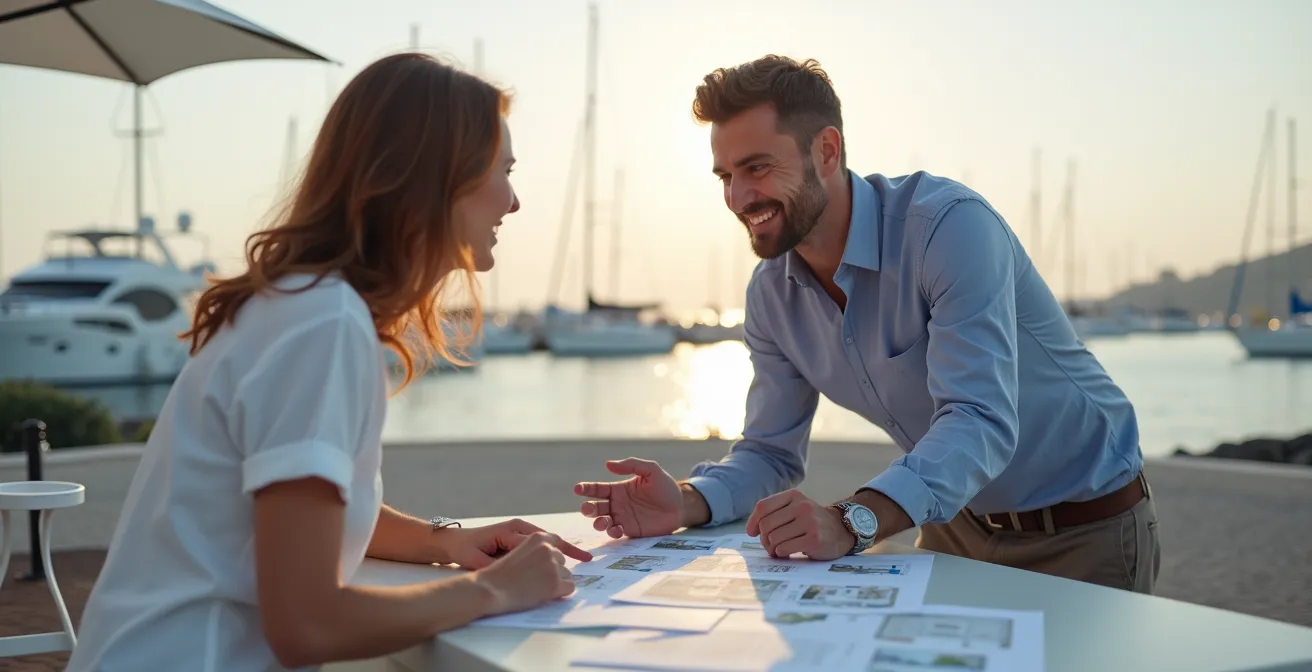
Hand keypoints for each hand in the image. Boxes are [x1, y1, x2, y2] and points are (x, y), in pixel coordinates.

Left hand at [439, 518, 591, 569]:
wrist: (455, 540)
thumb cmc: (465, 550)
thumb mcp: (477, 560)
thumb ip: (495, 565)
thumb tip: (512, 571)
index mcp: (510, 531)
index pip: (537, 543)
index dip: (555, 553)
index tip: (569, 563)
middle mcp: (518, 527)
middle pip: (549, 537)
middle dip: (568, 548)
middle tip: (587, 559)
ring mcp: (519, 529)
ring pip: (548, 538)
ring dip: (564, 547)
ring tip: (583, 558)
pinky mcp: (519, 535)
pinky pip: (542, 541)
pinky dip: (555, 547)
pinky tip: (565, 557)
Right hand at [472, 532, 575, 616]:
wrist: (489, 588)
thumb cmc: (499, 574)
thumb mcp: (518, 551)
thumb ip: (537, 551)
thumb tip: (559, 560)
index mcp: (538, 537)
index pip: (560, 542)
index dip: (573, 551)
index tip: (587, 558)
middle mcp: (549, 548)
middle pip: (562, 561)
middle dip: (553, 571)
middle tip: (533, 581)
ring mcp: (553, 565)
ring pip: (566, 575)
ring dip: (555, 582)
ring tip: (533, 588)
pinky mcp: (555, 582)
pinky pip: (569, 588)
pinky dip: (560, 593)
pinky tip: (544, 595)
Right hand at [575, 457, 681, 538]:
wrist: (680, 507)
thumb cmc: (665, 487)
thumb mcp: (651, 470)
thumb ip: (632, 465)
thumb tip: (608, 464)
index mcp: (618, 489)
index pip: (597, 489)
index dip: (586, 488)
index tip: (578, 489)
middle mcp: (616, 504)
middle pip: (595, 507)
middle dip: (588, 508)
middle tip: (587, 508)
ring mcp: (622, 518)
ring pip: (602, 521)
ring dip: (598, 522)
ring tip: (602, 522)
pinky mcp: (630, 531)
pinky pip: (615, 532)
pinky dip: (613, 532)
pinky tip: (617, 529)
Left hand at [746, 489, 853, 560]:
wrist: (842, 530)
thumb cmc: (811, 522)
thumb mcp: (795, 508)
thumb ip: (774, 513)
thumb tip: (751, 530)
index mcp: (794, 495)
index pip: (763, 506)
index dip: (753, 522)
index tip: (752, 533)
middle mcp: (802, 506)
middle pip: (766, 525)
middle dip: (764, 539)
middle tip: (770, 546)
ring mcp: (809, 522)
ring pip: (774, 538)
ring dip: (773, 549)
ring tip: (780, 550)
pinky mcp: (814, 539)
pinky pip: (784, 549)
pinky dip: (782, 553)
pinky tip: (789, 552)